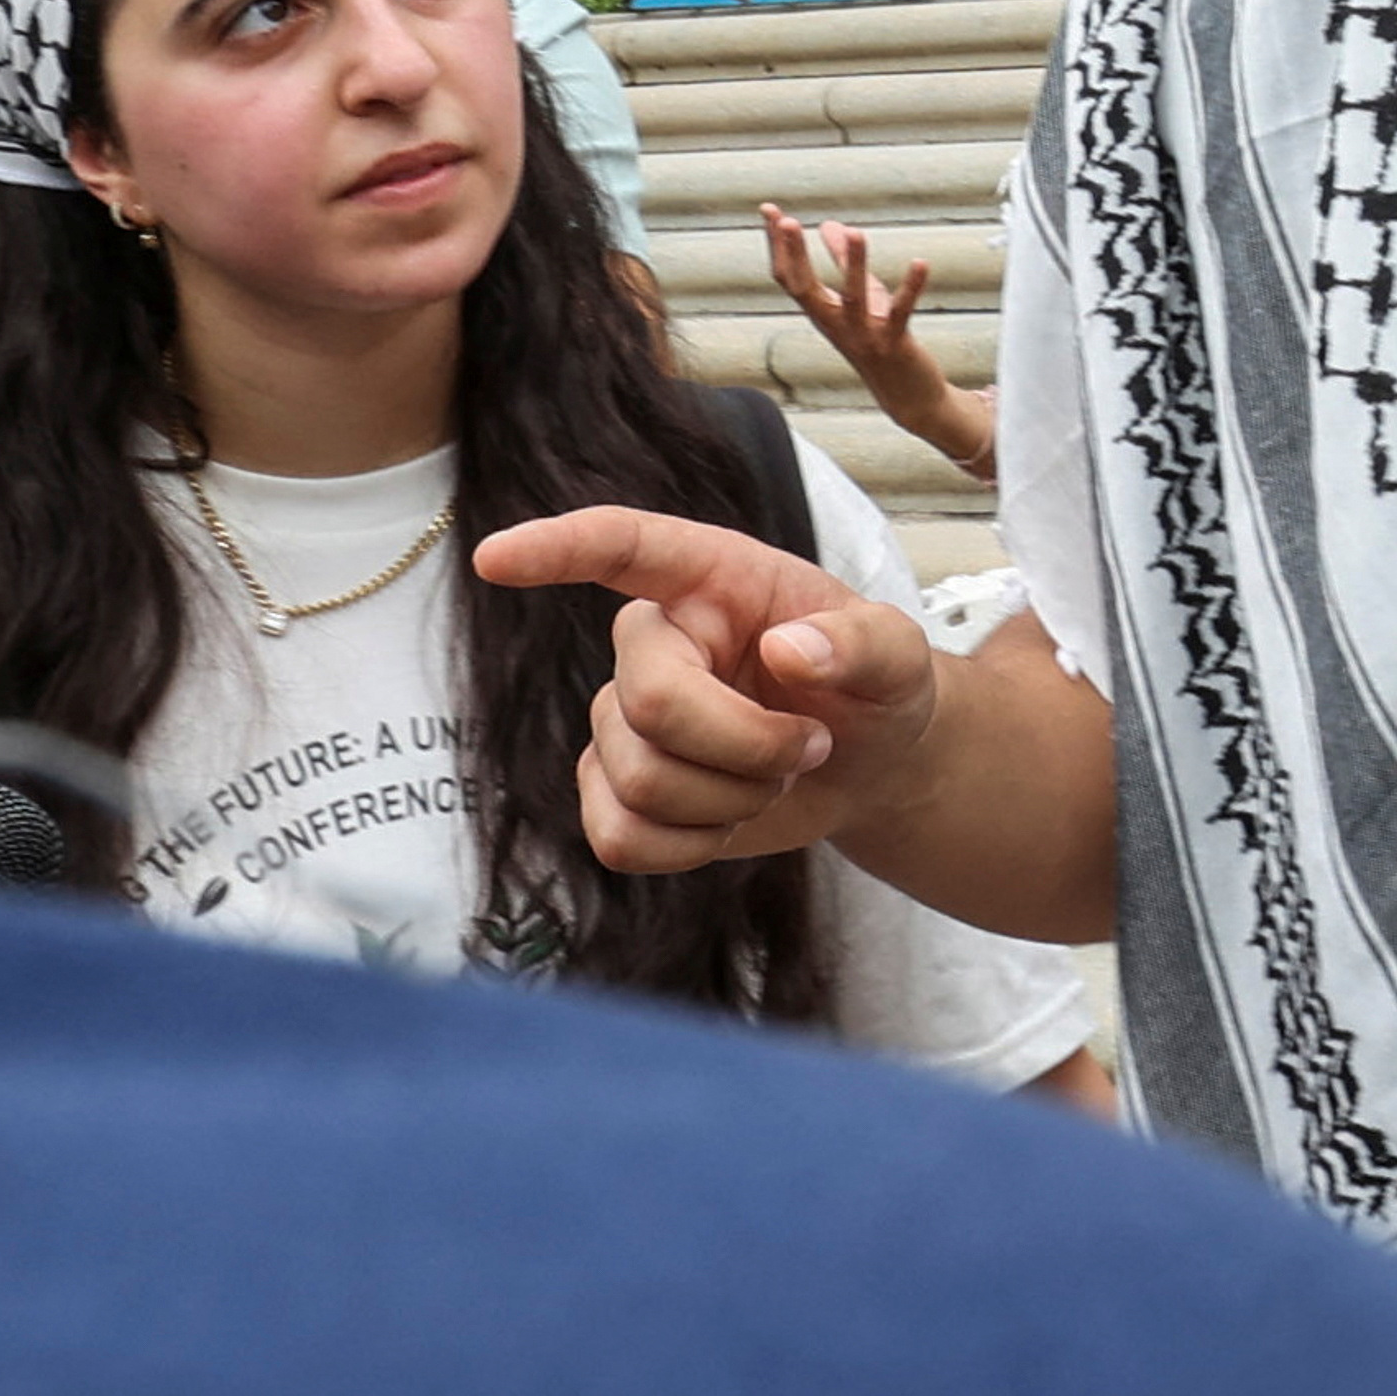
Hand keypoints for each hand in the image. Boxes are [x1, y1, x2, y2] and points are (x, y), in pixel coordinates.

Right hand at [473, 504, 943, 873]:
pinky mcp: (616, 789)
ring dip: (728, 799)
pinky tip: (729, 819)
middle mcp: (655, 640)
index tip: (495, 558)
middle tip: (806, 748)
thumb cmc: (876, 689)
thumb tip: (791, 650)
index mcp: (711, 578)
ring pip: (634, 778)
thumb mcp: (901, 655)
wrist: (869, 764)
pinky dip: (689, 849)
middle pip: (647, 701)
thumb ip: (862, 644)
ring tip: (775, 775)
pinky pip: (618, 838)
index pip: (621, 547)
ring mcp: (624, 718)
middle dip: (742, 746)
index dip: (556, 550)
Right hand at [759, 205, 987, 469]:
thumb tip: (829, 223)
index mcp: (821, 313)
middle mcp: (834, 325)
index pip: (788, 277)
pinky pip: (901, 312)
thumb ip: (843, 260)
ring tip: (857, 232)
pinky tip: (921, 262)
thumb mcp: (861, 296)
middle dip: (795, 255)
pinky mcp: (894, 344)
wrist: (906, 396)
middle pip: (804, 289)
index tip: (768, 209)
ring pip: (852, 299)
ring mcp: (863, 336)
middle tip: (787, 221)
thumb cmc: (880, 341)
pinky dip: (911, 287)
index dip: (776, 245)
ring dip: (853, 266)